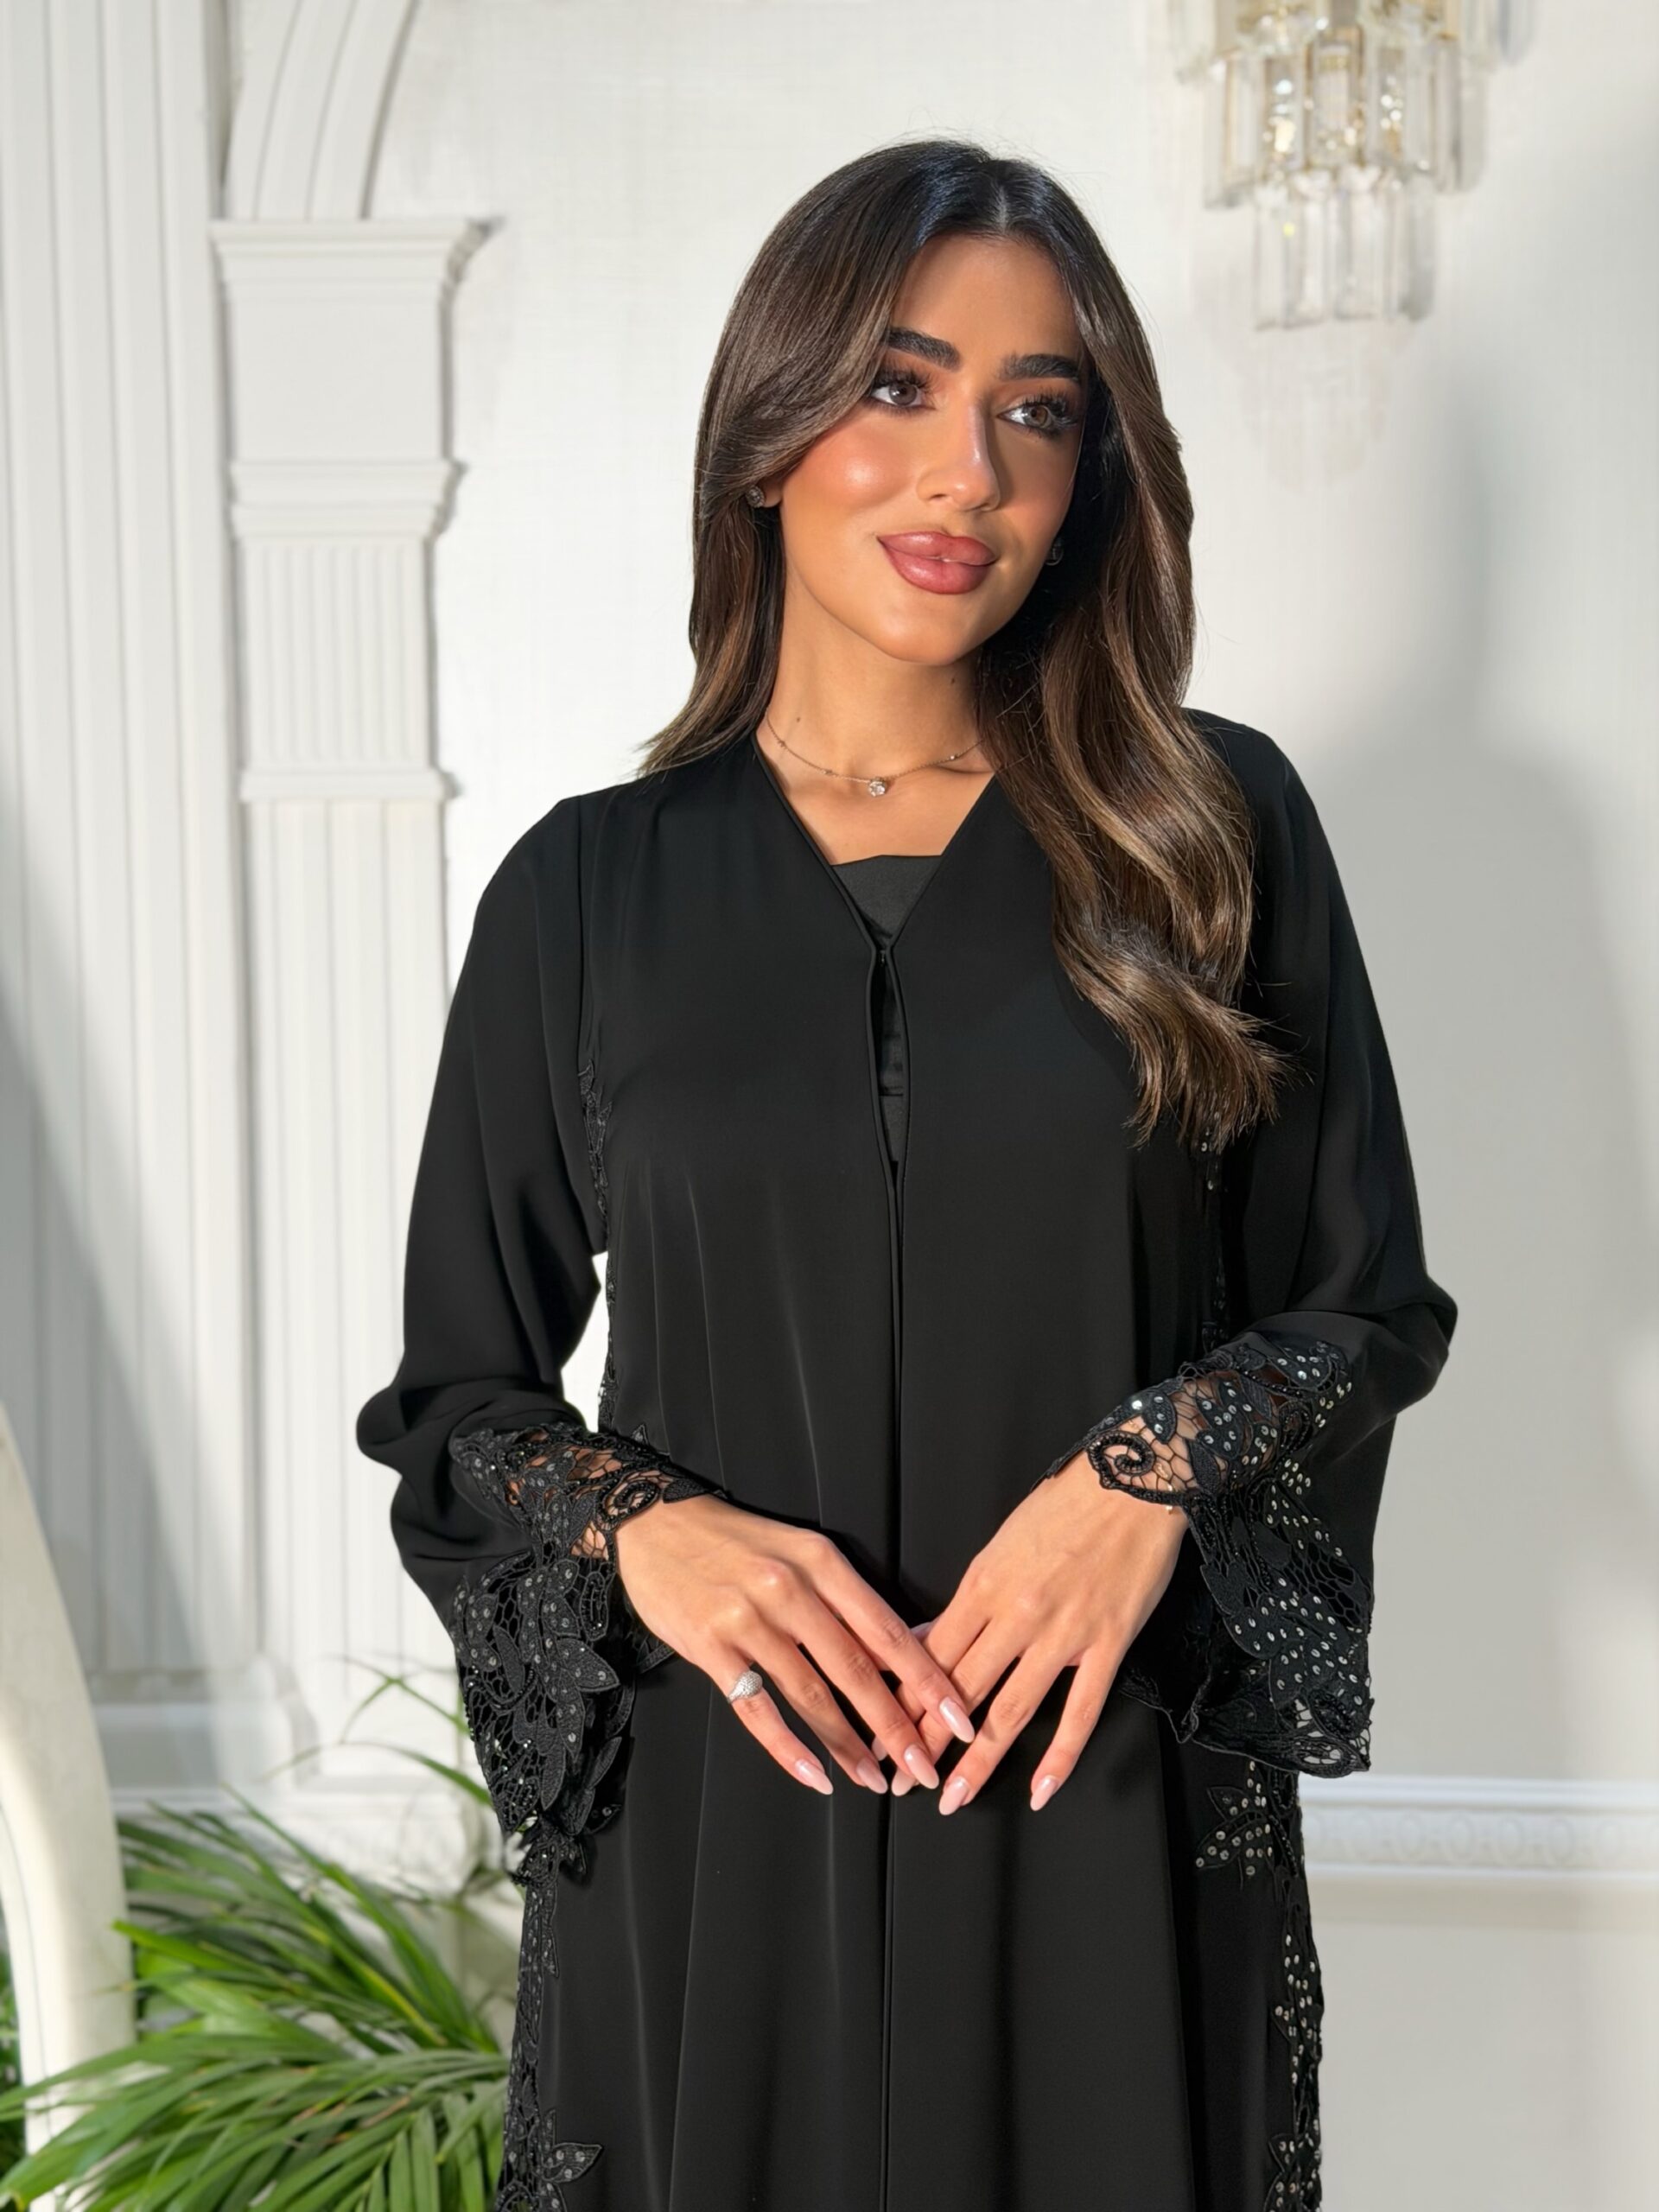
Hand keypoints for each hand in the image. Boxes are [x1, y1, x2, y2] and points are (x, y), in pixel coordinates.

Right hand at [612, 1493, 978, 1799]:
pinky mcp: (710, 1646)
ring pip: (811, 1695)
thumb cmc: (737, 1542)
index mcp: (821, 1562)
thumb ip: (844, 1601)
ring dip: (847, 1745)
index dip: (927, 1679)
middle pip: (856, 1670)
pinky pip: (755, 1709)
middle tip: (924, 1767)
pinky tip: (813, 1774)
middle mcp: (789, 1590)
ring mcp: (748, 1619)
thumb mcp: (799, 1553)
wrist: (656, 1523)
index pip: (886, 1630)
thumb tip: (899, 1655)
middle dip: (896, 1726)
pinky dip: (787, 1748)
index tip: (959, 1716)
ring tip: (874, 1780)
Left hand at [884, 1452, 1186, 1813]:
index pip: (929, 1656)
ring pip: (1009, 1710)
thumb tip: (926, 1635)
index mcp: (983, 1585)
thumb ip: (966, 1598)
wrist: (1134, 1478)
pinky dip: (1059, 1756)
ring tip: (952, 1798)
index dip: (900, 1702)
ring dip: (977, 1762)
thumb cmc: (1065, 1504)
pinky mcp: (1108, 1643)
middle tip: (899, 1782)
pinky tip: (1040, 1790)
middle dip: (923, 1742)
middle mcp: (1016, 1614)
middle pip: (958, 1690)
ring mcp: (1063, 1633)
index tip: (877, 1735)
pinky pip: (1081, 1710)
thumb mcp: (1000, 1544)